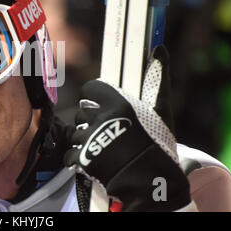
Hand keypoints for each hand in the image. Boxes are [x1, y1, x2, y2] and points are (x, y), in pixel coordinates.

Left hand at [65, 46, 191, 210]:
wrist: (151, 180)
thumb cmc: (157, 144)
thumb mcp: (161, 110)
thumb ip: (157, 80)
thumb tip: (159, 50)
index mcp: (118, 103)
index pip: (90, 89)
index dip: (93, 96)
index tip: (99, 103)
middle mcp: (101, 117)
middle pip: (82, 111)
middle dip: (90, 120)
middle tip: (105, 131)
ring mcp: (90, 138)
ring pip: (75, 132)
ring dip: (84, 139)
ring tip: (101, 148)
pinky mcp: (82, 158)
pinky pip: (70, 153)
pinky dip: (78, 157)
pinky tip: (92, 160)